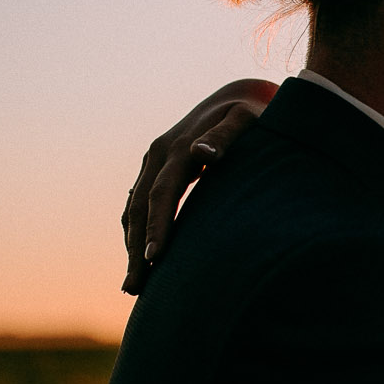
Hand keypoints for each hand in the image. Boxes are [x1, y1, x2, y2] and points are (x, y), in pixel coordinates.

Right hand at [121, 79, 277, 292]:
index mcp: (178, 146)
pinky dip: (136, 231)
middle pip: (140, 208)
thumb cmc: (252, 113)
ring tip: (134, 285)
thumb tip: (202, 154)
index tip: (153, 259)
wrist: (240, 96)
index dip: (156, 227)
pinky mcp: (158, 169)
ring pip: (134, 209)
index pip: (161, 194)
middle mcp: (158, 154)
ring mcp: (154, 162)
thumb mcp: (245, 120)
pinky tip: (139, 257)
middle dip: (136, 249)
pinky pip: (139, 204)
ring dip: (131, 245)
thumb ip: (226, 136)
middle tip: (136, 288)